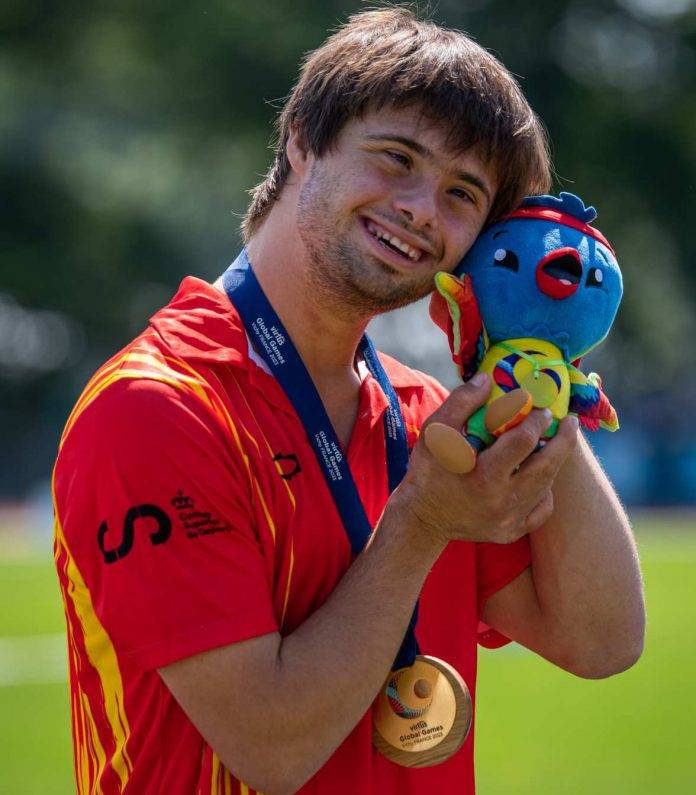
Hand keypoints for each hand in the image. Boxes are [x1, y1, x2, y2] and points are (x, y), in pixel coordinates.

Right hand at [391, 374, 578, 546]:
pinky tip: (541, 478)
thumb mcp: (436, 432)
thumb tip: (486, 380)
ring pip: (546, 487)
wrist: (420, 519)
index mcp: (485, 476)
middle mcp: (502, 501)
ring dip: (554, 462)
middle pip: (546, 467)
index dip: (536, 421)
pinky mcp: (510, 532)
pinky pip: (541, 511)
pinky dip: (546, 492)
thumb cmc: (427, 472)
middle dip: (563, 441)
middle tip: (570, 422)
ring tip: (557, 443)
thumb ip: (460, 403)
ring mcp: (509, 520)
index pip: (523, 442)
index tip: (541, 409)